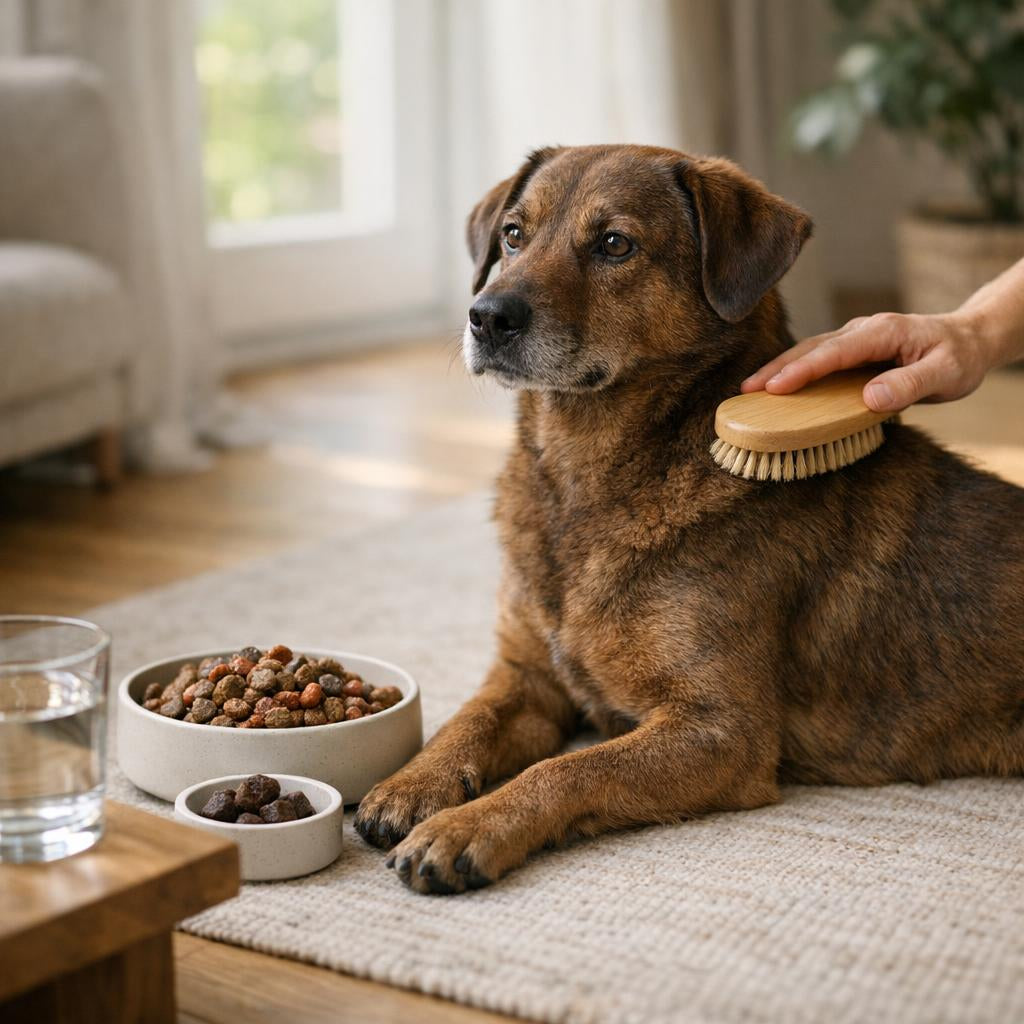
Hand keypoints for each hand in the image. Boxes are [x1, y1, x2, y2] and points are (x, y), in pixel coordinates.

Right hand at [740, 311, 992, 412]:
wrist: (970, 340)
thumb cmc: (959, 358)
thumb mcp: (945, 374)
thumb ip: (908, 385)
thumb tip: (870, 399)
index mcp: (883, 332)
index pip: (834, 352)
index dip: (802, 371)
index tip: (775, 389)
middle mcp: (864, 329)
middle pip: (812, 348)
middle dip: (777, 368)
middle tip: (746, 390)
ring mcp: (856, 337)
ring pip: (811, 350)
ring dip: (780, 368)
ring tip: (751, 389)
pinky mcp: (853, 349)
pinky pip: (819, 358)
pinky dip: (795, 369)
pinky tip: (777, 385)